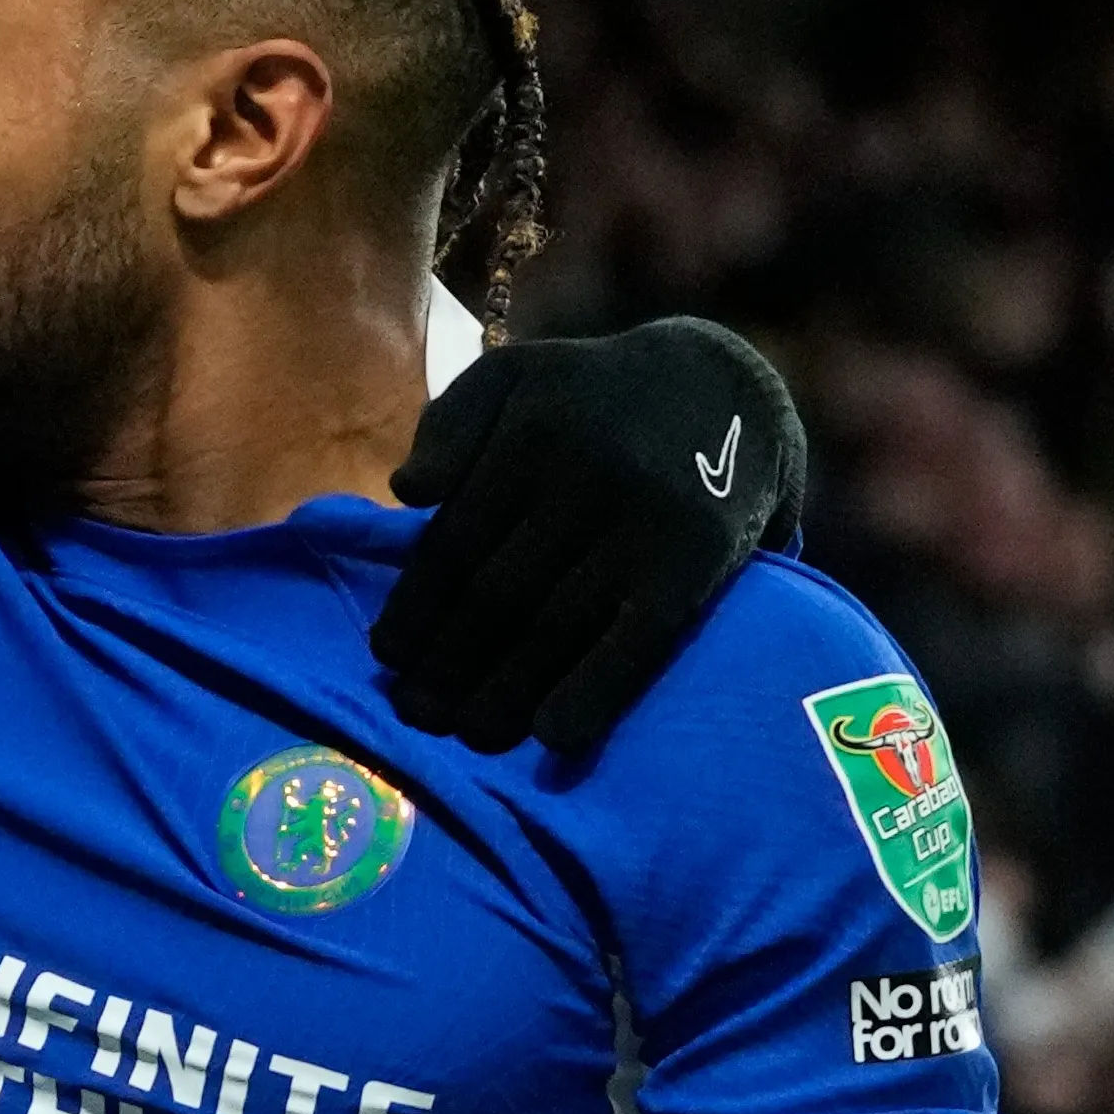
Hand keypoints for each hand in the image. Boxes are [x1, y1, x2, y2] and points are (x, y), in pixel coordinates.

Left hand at [374, 316, 805, 755]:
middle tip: (416, 716)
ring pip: (556, 625)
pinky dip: (594, 692)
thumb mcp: (517, 376)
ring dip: (506, 693)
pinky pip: (638, 640)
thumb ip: (451, 423)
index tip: (385, 657)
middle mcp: (586, 473)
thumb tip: (407, 493)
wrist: (728, 384)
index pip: (456, 541)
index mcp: (531, 430)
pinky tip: (552, 736)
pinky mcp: (695, 559)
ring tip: (471, 737)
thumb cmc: (592, 395)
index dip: (415, 607)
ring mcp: (644, 520)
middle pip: (498, 593)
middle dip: (450, 664)